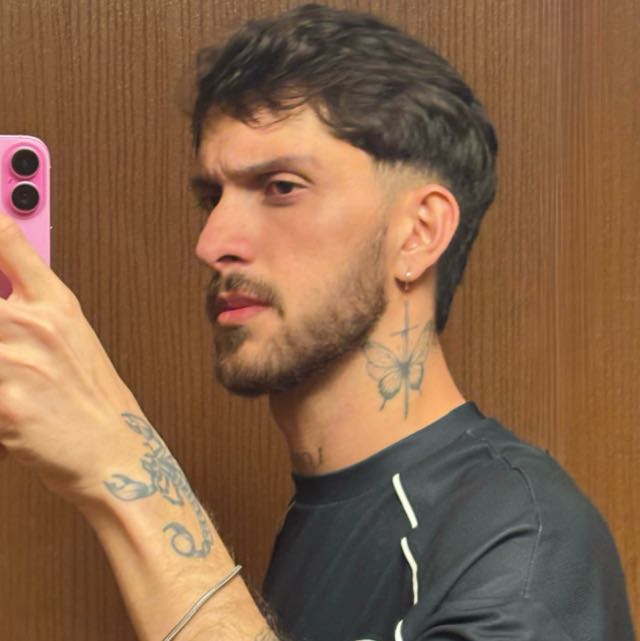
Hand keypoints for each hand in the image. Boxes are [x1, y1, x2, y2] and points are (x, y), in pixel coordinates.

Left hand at [0, 212, 144, 502]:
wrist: (113, 451)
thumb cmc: (92, 397)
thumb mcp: (72, 336)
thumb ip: (29, 297)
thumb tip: (2, 269)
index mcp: (55, 303)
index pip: (8, 239)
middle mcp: (35, 324)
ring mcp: (17, 362)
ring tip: (7, 367)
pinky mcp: (6, 402)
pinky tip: (5, 400)